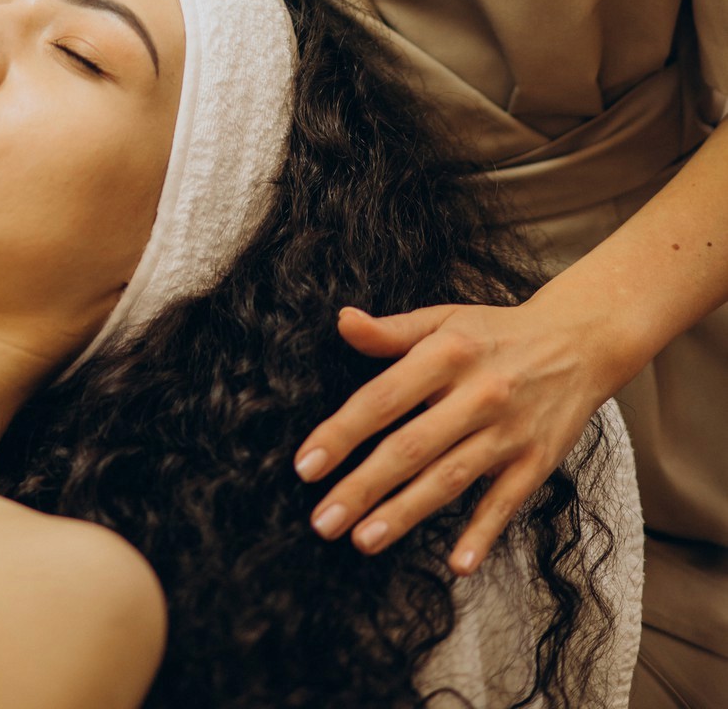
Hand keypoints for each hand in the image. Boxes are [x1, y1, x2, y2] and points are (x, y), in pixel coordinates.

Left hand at [292, 292, 612, 575]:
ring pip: (450, 479)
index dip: (342, 432)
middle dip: (362, 486)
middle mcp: (477, 394)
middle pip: (411, 447)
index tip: (305, 466)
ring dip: (405, 513)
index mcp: (446, 353)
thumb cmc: (496, 333)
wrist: (579, 342)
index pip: (383, 398)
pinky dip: (482, 534)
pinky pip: (505, 503)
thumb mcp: (443, 319)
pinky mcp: (537, 461)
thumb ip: (391, 331)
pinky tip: (457, 565)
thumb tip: (342, 321)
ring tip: (362, 540)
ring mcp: (508, 431)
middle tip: (322, 521)